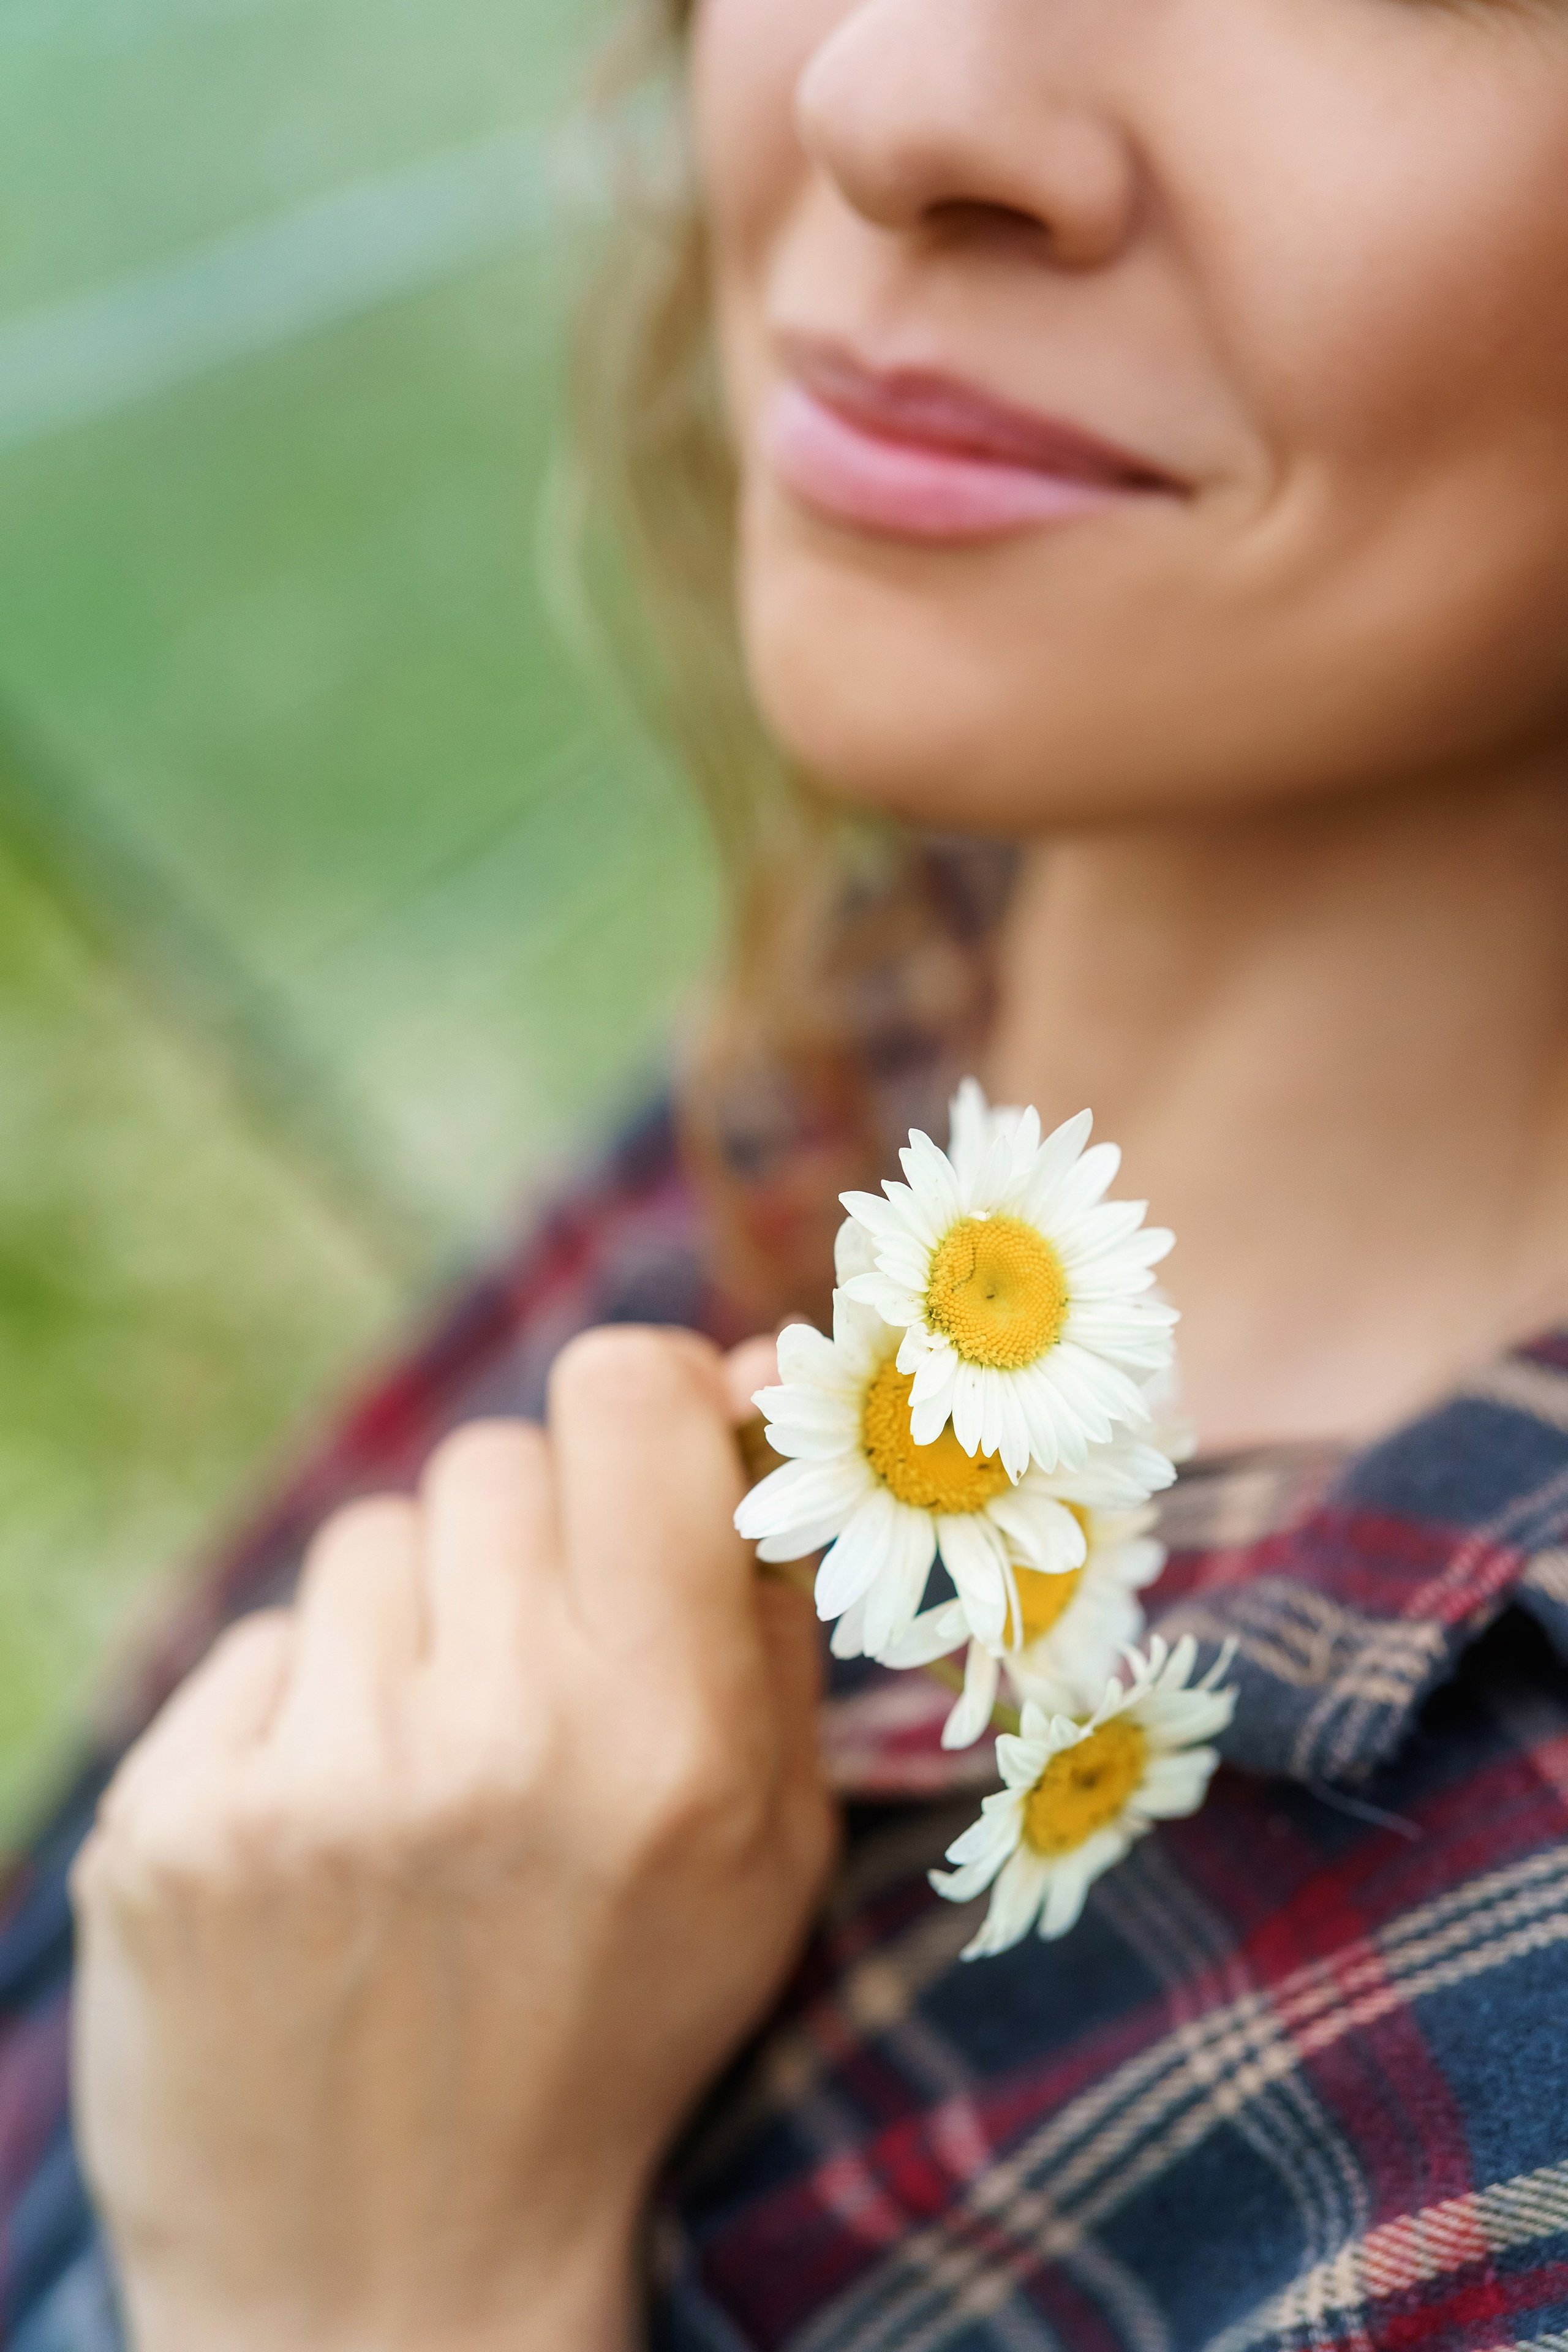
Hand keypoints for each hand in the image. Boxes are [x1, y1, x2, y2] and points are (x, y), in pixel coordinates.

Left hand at [71, 1327, 834, 2351]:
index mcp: (662, 1740)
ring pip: (373, 1539)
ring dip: (415, 1626)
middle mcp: (488, 1742)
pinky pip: (261, 1644)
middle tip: (537, 1680)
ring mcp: (312, 1783)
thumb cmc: (613, 2031)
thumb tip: (756, 1373)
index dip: (646, 1395)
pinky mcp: (171, 1821)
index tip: (654, 1455)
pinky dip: (305, 1711)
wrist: (388, 2282)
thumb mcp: (764, 1850)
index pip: (622, 1394)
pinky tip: (331, 1838)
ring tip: (430, 1778)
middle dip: (530, 1542)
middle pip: (493, 1458)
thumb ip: (773, 1609)